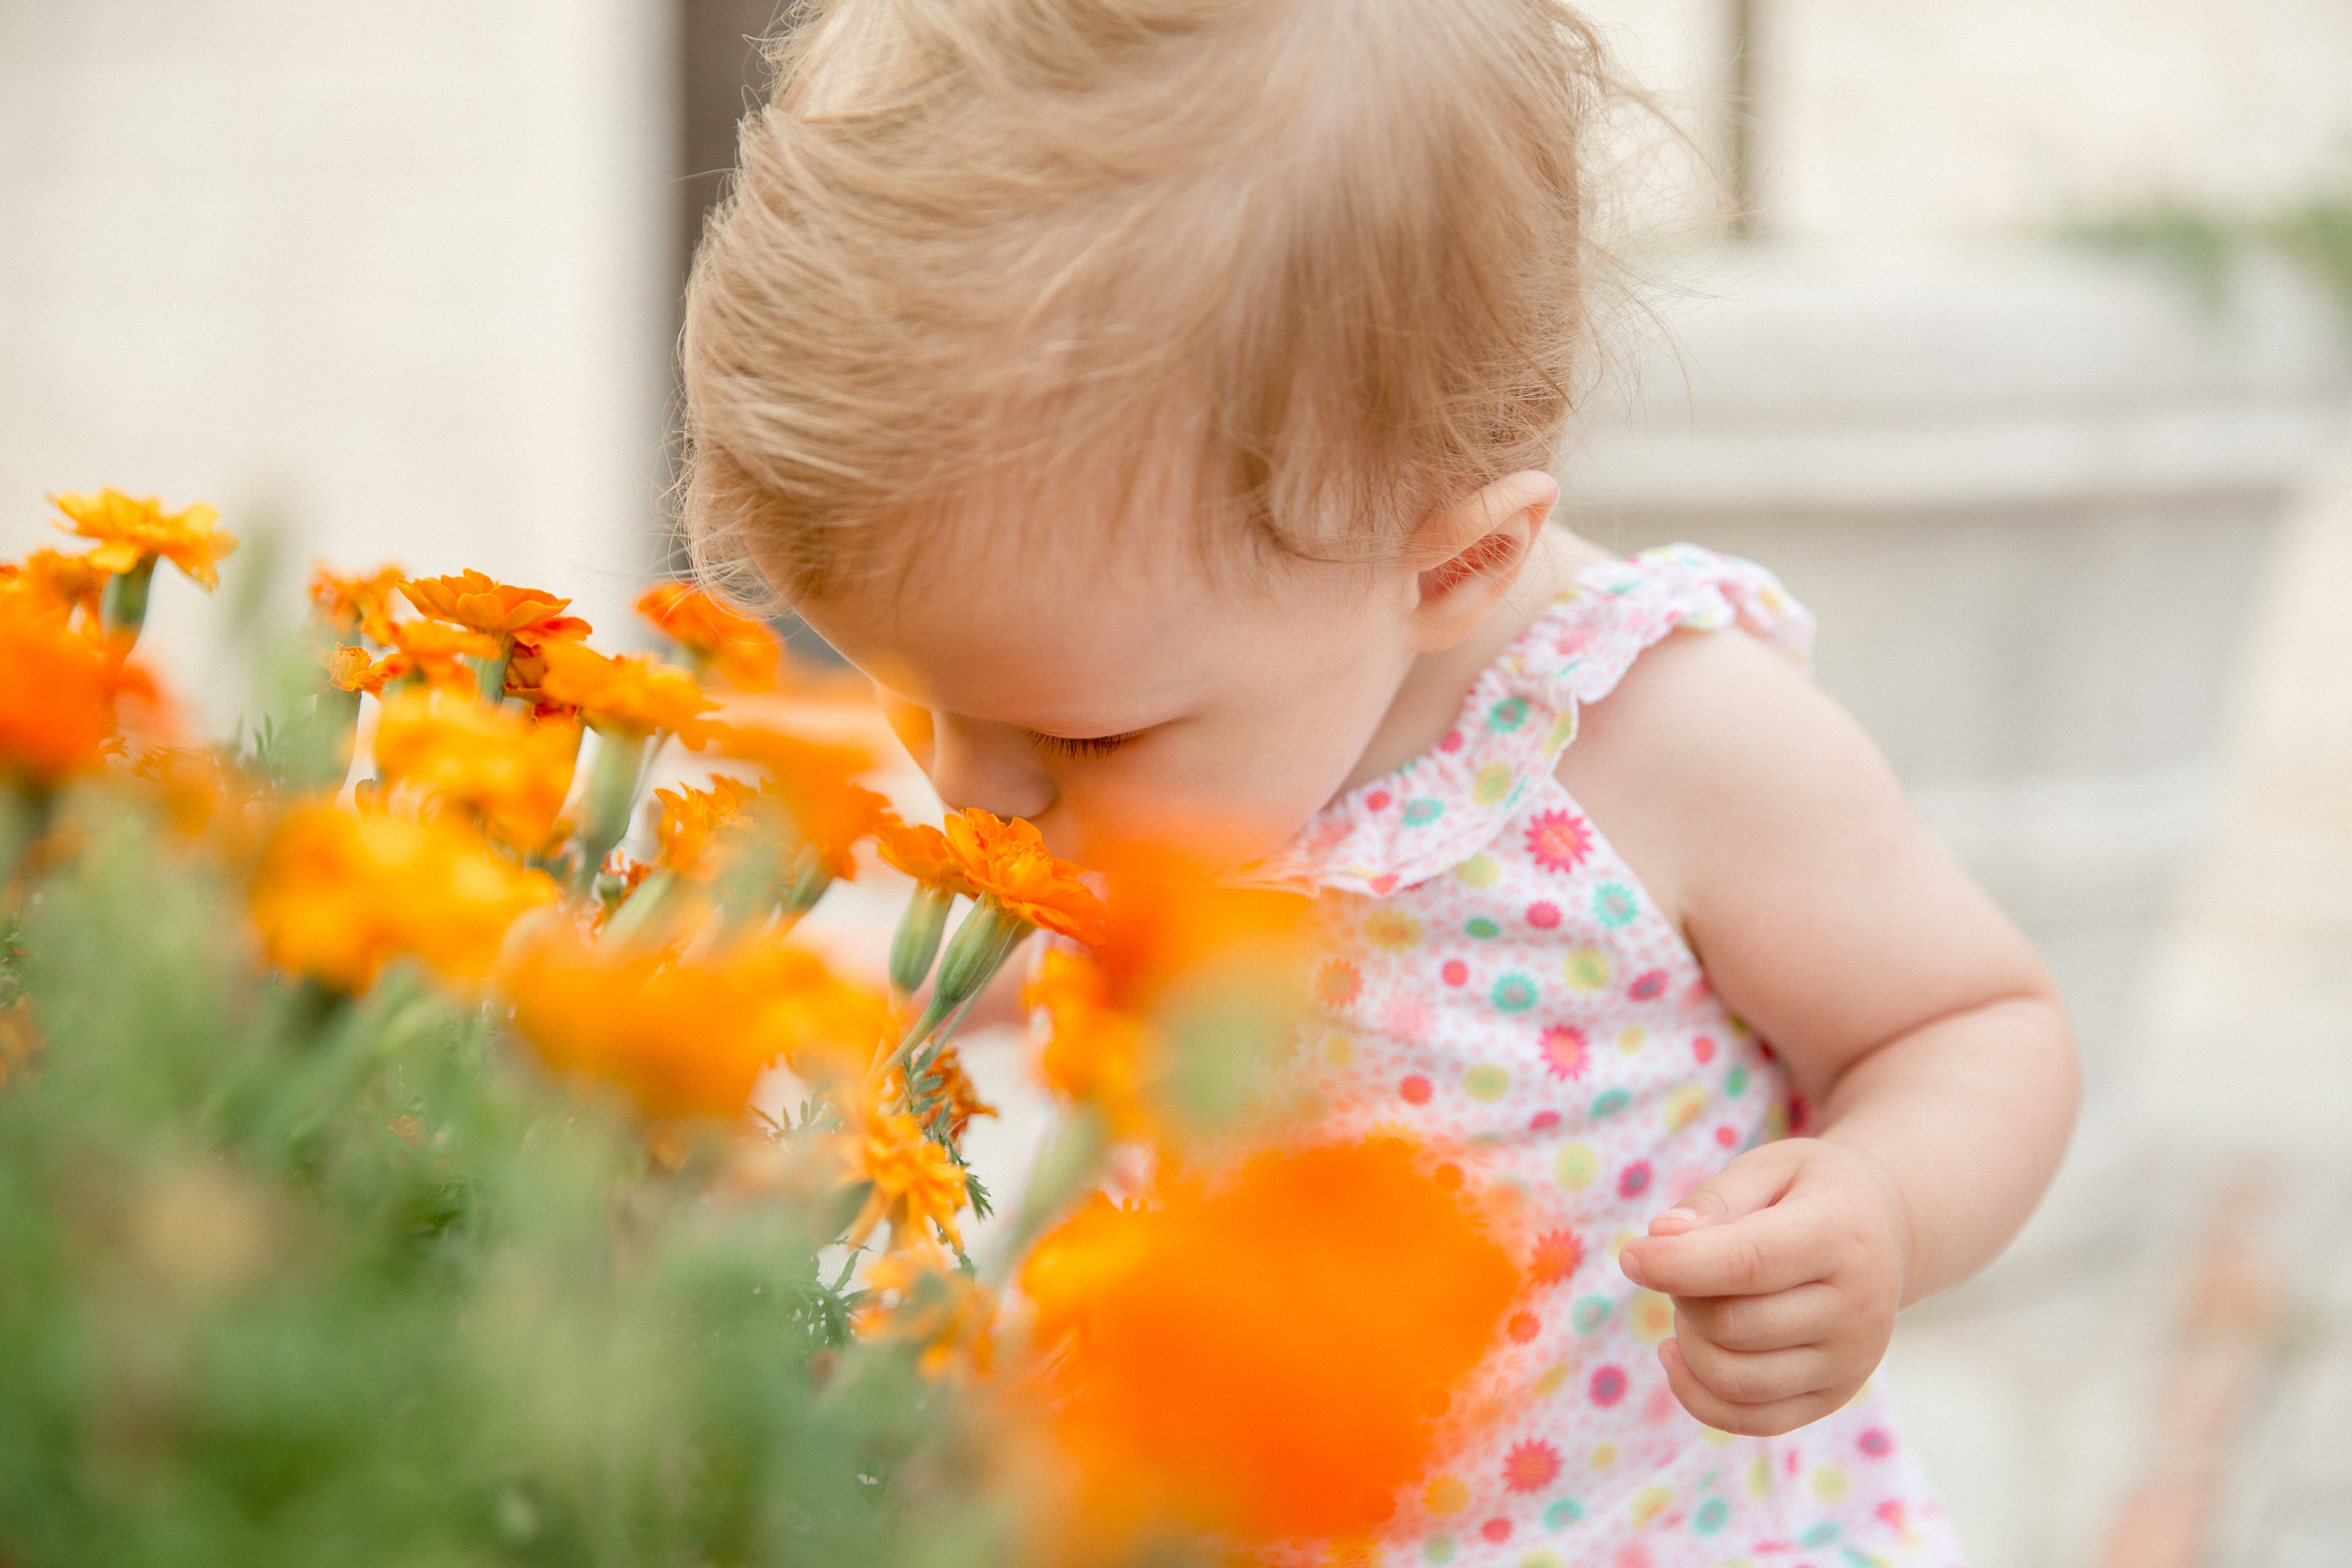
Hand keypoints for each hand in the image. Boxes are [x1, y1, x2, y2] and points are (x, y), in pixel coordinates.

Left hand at [1616, 1138, 1908, 1435]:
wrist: (1885, 1231)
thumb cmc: (1812, 1191)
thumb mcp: (1770, 1166)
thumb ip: (1716, 1199)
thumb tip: (1662, 1238)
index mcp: (1841, 1236)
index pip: (1748, 1264)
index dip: (1677, 1265)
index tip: (1631, 1256)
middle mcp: (1858, 1307)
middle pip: (1732, 1325)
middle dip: (1681, 1295)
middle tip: (1682, 1262)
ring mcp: (1851, 1361)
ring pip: (1734, 1379)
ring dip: (1688, 1342)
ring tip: (1694, 1301)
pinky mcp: (1834, 1395)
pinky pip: (1751, 1419)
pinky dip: (1696, 1394)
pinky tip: (1677, 1353)